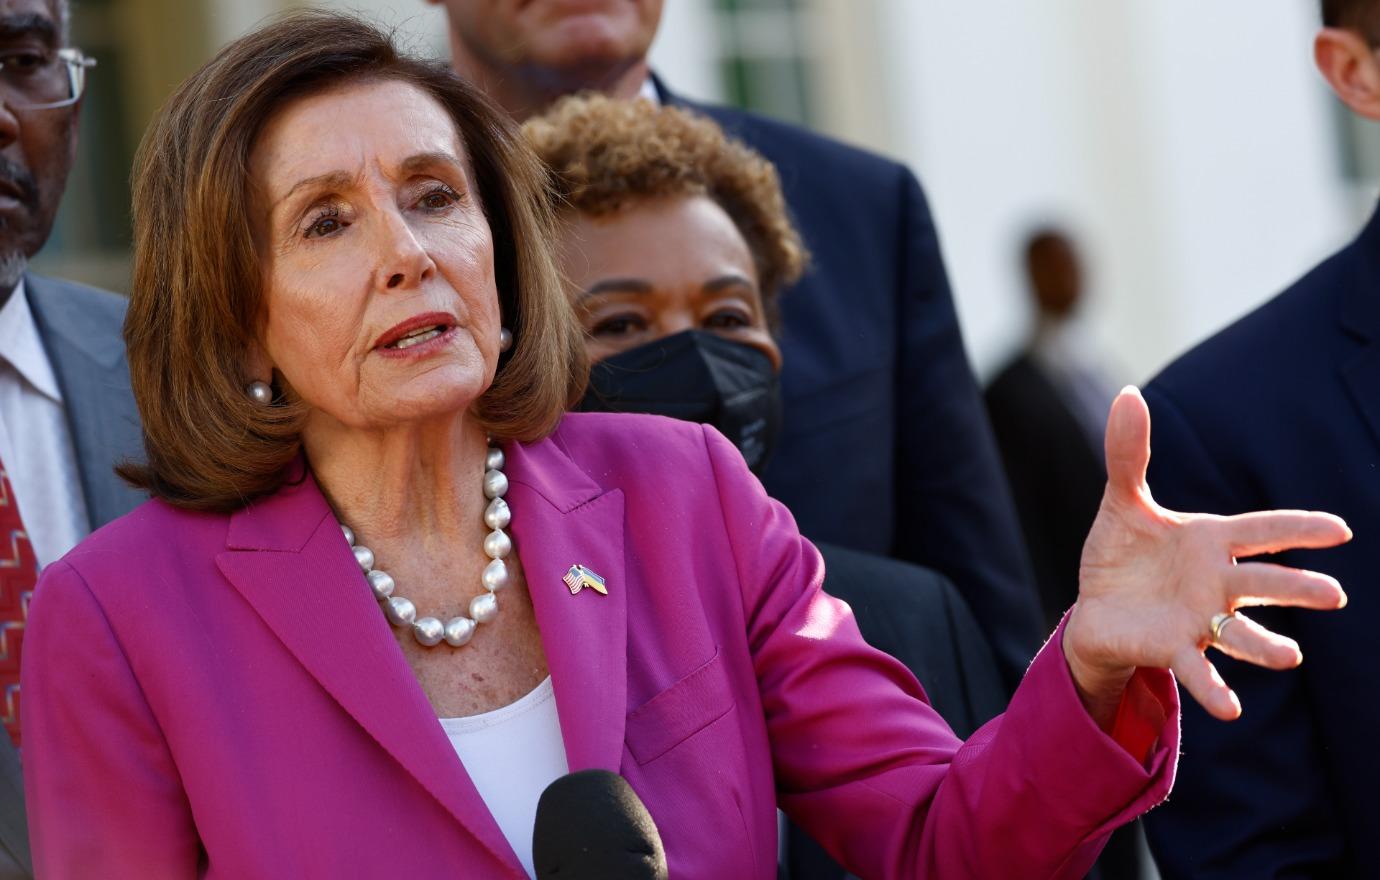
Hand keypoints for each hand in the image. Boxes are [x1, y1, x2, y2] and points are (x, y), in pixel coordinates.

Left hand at [1064, 387, 1350, 724]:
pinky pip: (1200, 671)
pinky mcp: (1174, 648)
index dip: (1298, 528)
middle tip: (1334, 594)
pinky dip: (1215, 689)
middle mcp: (1215, 582)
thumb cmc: (1124, 552)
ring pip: (1242, 632)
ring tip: (1291, 657)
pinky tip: (1231, 709)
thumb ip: (1129, 453)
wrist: (1098, 605)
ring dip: (1266, 645)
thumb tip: (1129, 394)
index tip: (1339, 529)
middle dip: (1298, 587)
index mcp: (1210, 540)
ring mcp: (1200, 619)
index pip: (1262, 530)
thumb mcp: (1123, 500)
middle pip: (1264, 582)